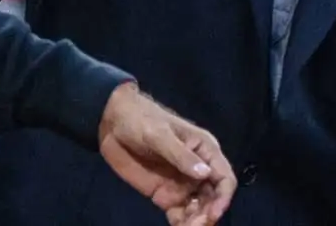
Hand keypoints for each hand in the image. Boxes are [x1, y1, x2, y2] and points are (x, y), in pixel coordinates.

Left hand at [97, 83, 235, 224]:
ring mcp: (182, 183)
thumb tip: (205, 173)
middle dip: (208, 213)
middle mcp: (198, 170)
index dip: (223, 197)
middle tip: (195, 224)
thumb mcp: (159, 134)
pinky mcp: (166, 194)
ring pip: (198, 209)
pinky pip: (180, 213)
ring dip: (196, 221)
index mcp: (204, 150)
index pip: (224, 177)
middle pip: (213, 198)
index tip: (212, 213)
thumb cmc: (139, 119)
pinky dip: (182, 223)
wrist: (112, 123)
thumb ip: (180, 155)